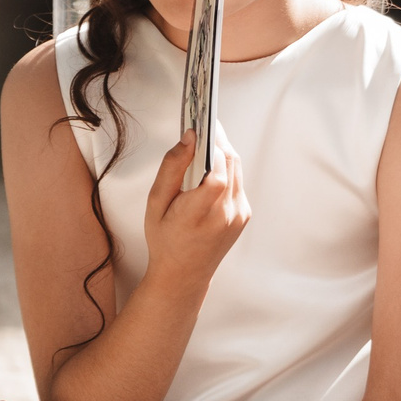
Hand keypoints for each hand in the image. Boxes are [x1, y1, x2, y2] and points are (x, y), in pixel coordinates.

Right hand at [144, 134, 250, 290]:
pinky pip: (238, 183)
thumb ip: (172, 168)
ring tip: (205, 143)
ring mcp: (239, 215)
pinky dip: (226, 171)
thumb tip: (189, 138)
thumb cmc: (164, 240)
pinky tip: (210, 169)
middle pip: (231, 164)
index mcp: (201, 212)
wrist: (183, 274)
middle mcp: (227, 213)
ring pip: (237, 170)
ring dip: (222, 154)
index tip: (201, 127)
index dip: (213, 146)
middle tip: (202, 125)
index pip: (219, 172)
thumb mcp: (156, 203)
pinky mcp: (244, 215)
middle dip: (217, 142)